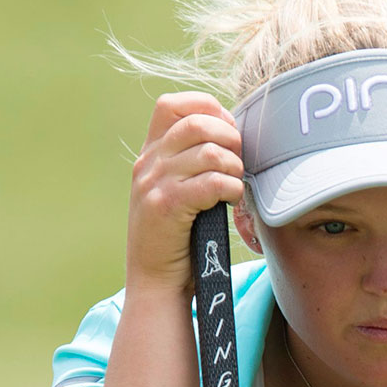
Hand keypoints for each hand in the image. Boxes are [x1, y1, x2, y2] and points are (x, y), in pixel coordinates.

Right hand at [126, 92, 244, 292]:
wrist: (156, 281)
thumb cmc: (179, 237)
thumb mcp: (179, 189)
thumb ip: (193, 161)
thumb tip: (234, 135)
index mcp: (151, 154)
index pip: (172, 104)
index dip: (207, 109)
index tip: (226, 134)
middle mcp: (148, 164)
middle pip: (197, 123)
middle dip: (229, 139)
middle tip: (238, 164)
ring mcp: (154, 184)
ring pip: (209, 152)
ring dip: (234, 167)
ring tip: (234, 186)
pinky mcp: (166, 206)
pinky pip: (212, 182)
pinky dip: (231, 189)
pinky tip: (231, 202)